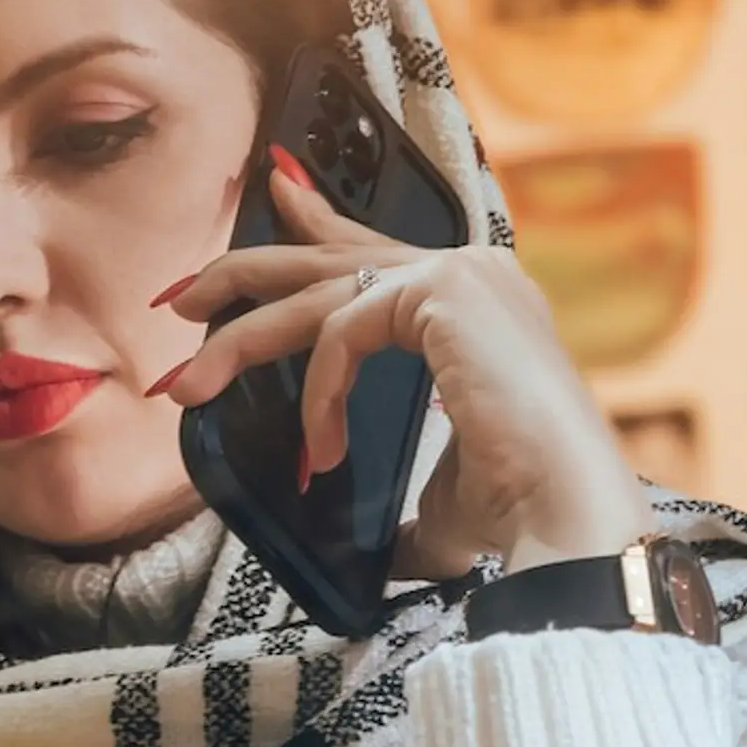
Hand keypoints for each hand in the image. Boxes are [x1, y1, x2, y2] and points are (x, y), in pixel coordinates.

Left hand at [157, 160, 650, 578]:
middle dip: (246, 274)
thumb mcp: (437, 495)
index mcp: (478, 306)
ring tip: (187, 387)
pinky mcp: (444, 292)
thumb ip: (398, 493)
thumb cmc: (518, 510)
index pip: (378, 250)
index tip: (274, 197)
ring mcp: (462, 274)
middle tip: (181, 298)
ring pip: (320, 296)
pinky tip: (317, 448)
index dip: (316, 222)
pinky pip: (343, 332)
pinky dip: (318, 393)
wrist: (565, 516)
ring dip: (241, 342)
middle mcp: (474, 272)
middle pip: (332, 257)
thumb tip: (375, 548)